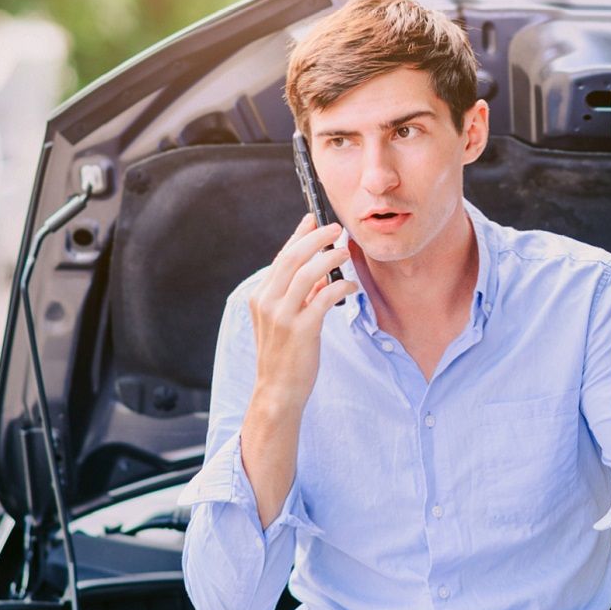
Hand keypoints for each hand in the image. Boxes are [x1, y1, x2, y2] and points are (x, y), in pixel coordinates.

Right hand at [246, 213, 357, 409]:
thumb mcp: (286, 320)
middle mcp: (266, 302)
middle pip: (292, 259)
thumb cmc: (285, 355)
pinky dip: (339, 287)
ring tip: (345, 251)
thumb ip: (301, 296)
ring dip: (328, 258)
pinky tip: (350, 285)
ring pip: (306, 274)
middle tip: (336, 229)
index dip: (298, 236)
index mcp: (260, 296)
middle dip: (316, 239)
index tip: (313, 219)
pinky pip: (323, 299)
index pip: (281, 258)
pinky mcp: (300, 330)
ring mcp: (282, 316)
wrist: (277, 391)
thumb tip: (321, 273)